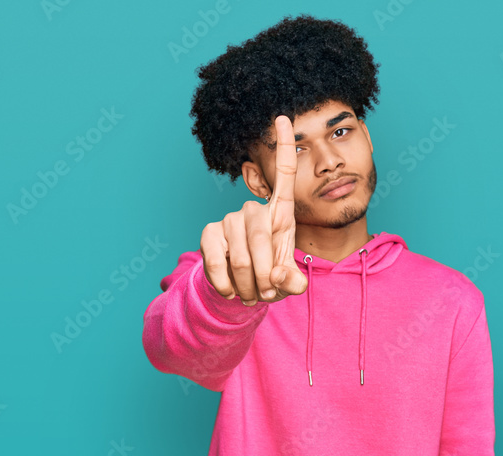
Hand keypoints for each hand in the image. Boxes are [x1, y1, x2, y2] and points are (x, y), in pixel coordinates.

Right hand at [200, 115, 308, 305]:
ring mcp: (228, 220)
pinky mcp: (209, 234)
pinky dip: (227, 285)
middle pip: (262, 238)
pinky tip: (231, 290)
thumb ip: (293, 282)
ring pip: (242, 258)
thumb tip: (280, 278)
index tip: (284, 117)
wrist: (240, 289)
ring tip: (251, 292)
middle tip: (267, 293)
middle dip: (266, 276)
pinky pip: (218, 262)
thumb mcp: (289, 280)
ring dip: (249, 286)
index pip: (284, 174)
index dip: (285, 146)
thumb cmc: (270, 277)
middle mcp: (253, 210)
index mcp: (280, 213)